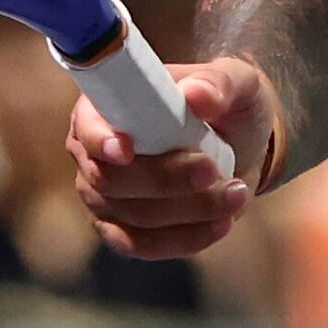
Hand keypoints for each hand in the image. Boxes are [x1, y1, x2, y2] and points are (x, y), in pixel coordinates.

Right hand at [68, 55, 275, 259]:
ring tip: (236, 192)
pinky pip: (143, 245)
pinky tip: (221, 223)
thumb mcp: (234, 82)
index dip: (100, 139)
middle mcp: (94, 154)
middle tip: (212, 170)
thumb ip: (218, 84)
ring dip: (188, 209)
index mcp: (105, 106)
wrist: (239, 144)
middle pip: (110, 179)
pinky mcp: (122, 231)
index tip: (126, 150)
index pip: (87, 125)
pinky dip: (184, 238)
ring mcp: (103, 197)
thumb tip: (197, 95)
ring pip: (132, 215)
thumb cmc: (225, 104)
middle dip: (164, 179)